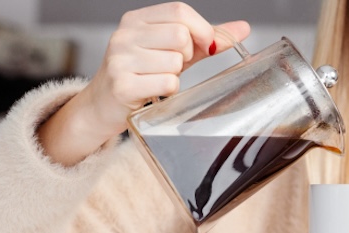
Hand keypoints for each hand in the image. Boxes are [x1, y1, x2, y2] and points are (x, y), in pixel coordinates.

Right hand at [38, 2, 249, 164]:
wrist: (104, 105)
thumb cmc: (143, 75)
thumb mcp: (175, 52)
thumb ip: (207, 39)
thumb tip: (243, 28)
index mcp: (136, 20)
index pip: (180, 11)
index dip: (201, 30)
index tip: (206, 46)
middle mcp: (125, 34)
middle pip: (180, 36)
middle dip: (187, 56)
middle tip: (173, 67)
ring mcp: (120, 59)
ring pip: (175, 62)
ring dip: (176, 76)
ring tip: (158, 80)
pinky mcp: (122, 84)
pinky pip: (167, 83)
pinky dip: (169, 91)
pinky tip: (154, 92)